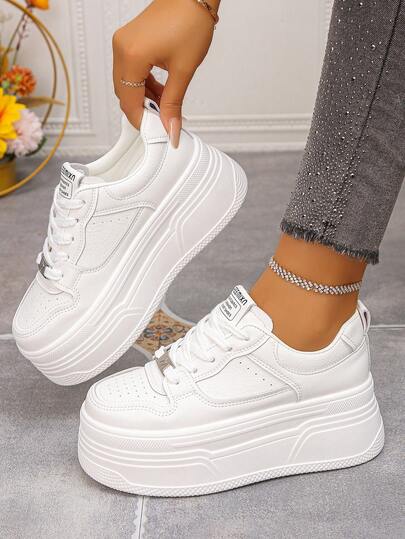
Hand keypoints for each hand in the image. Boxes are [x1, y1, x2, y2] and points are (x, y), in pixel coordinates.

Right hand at [112, 0, 217, 146]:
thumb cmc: (190, 20)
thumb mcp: (184, 70)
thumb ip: (173, 104)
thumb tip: (170, 128)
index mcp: (132, 56)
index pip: (129, 102)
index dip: (143, 121)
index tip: (157, 134)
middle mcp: (121, 48)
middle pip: (124, 94)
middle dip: (143, 111)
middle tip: (162, 122)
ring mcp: (123, 43)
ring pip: (127, 84)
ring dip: (144, 98)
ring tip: (166, 106)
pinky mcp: (129, 41)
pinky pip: (131, 71)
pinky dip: (143, 85)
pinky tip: (161, 91)